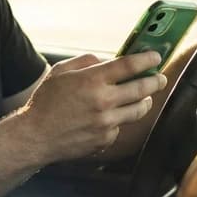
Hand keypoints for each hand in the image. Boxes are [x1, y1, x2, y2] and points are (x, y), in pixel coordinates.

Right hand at [19, 50, 167, 163]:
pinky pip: (120, 126)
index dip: (147, 59)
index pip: (129, 65)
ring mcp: (106, 123)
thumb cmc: (45, 102)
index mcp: (92, 80)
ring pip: (138, 110)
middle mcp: (103, 101)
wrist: (35, 136)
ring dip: (145, 101)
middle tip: (160, 78)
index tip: (155, 56)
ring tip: (145, 97)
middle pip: (142, 89)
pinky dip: (119, 120)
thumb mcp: (61, 71)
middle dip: (156, 81)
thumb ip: (87, 62)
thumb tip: (109, 61)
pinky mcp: (105, 139)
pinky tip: (109, 117)